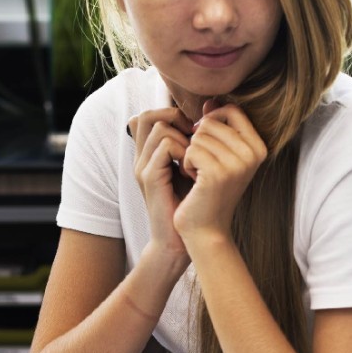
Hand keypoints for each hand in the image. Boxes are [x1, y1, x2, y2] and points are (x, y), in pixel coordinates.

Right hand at [128, 107, 194, 261]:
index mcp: (149, 155)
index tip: (194, 133)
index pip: (149, 116)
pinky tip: (194, 171)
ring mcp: (142, 167)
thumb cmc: (191, 205)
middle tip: (195, 139)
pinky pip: (167, 147)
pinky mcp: (150, 178)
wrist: (179, 241)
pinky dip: (186, 152)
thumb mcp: (193, 168)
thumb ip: (194, 144)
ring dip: (185, 138)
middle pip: (148, 115)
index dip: (171, 114)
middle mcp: (141, 158)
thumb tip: (210, 111)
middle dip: (176, 119)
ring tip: (195, 160)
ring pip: (161, 127)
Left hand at [174, 100, 268, 245]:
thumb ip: (218, 127)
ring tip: (200, 176)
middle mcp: (253, 153)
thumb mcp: (220, 155)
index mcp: (259, 146)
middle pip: (211, 123)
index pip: (232, 111)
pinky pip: (191, 150)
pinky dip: (186, 164)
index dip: (211, 122)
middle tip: (204, 168)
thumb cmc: (209, 190)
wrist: (206, 228)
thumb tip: (209, 102)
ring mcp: (238, 163)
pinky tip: (194, 181)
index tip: (206, 144)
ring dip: (191, 155)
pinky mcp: (219, 173)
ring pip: (198, 136)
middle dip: (198, 143)